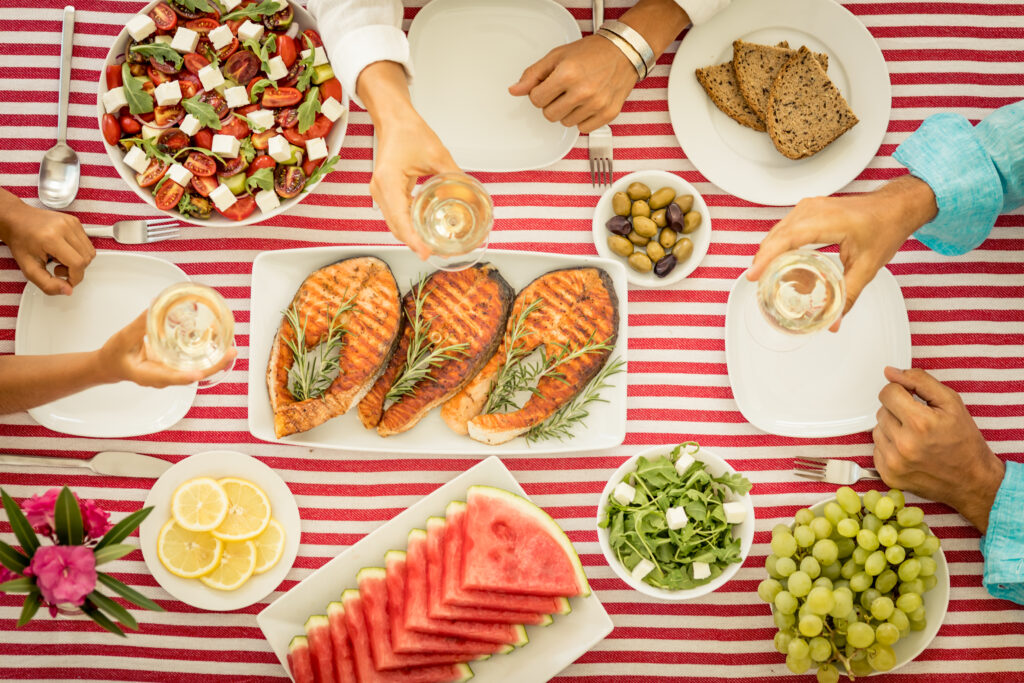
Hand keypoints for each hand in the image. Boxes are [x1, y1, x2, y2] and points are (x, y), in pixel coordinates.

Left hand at [0, 195, 94, 294]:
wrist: (16, 220)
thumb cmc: (20, 241)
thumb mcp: (28, 268)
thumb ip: (47, 284)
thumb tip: (68, 290)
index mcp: (51, 238)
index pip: (77, 263)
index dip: (75, 278)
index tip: (67, 281)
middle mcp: (64, 227)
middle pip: (86, 258)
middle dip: (75, 270)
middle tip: (58, 268)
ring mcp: (71, 223)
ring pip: (89, 251)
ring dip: (78, 261)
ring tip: (61, 259)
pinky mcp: (75, 221)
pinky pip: (87, 243)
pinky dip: (78, 251)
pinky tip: (64, 250)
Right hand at [97, 312, 236, 388]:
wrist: (110, 365)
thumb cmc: (114, 357)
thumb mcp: (124, 339)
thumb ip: (139, 324)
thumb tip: (154, 306)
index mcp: (148, 375)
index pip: (169, 377)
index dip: (185, 375)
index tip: (199, 372)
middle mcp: (163, 377)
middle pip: (192, 374)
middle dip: (213, 365)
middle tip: (230, 352)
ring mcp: (171, 372)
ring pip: (196, 369)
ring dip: (213, 358)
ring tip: (230, 346)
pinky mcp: (174, 366)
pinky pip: (192, 362)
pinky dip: (205, 352)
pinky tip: (215, 340)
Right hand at [357, 61, 459, 258]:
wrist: (394, 119)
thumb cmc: (409, 132)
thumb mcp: (438, 155)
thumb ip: (454, 178)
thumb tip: (471, 198)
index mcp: (389, 181)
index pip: (400, 219)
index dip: (413, 240)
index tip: (427, 252)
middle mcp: (380, 190)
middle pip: (396, 227)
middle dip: (415, 243)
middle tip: (438, 253)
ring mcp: (380, 192)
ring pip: (394, 223)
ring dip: (412, 236)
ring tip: (433, 246)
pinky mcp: (385, 192)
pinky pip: (395, 215)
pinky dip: (408, 226)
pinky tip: (423, 231)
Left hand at [509, 35, 636, 132]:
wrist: (624, 52)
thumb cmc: (592, 52)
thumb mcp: (557, 56)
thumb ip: (534, 74)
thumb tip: (514, 90)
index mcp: (567, 74)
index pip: (536, 99)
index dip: (539, 92)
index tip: (549, 86)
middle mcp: (583, 91)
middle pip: (549, 115)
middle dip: (552, 104)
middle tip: (563, 91)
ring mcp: (597, 104)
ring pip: (565, 123)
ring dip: (568, 111)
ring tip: (578, 94)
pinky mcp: (608, 113)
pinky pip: (583, 128)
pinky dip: (583, 118)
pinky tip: (588, 103)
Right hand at [747, 175, 936, 329]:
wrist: (894, 207)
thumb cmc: (884, 227)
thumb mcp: (868, 267)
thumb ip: (848, 295)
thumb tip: (834, 320)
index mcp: (829, 220)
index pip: (788, 238)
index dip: (767, 257)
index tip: (754, 274)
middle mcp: (815, 209)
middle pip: (777, 235)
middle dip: (763, 259)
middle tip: (757, 282)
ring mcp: (810, 207)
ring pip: (778, 231)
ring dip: (770, 252)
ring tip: (766, 275)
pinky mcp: (809, 209)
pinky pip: (785, 227)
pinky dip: (779, 244)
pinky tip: (780, 260)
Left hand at [872, 367, 1005, 531]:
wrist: (973, 481)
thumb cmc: (964, 441)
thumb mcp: (951, 403)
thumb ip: (920, 381)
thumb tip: (891, 372)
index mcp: (920, 423)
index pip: (887, 393)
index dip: (900, 391)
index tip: (910, 397)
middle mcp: (903, 445)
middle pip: (882, 411)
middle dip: (898, 411)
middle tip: (920, 422)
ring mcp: (894, 463)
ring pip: (877, 430)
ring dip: (892, 429)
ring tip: (916, 437)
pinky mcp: (888, 476)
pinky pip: (877, 449)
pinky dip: (890, 447)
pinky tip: (909, 451)